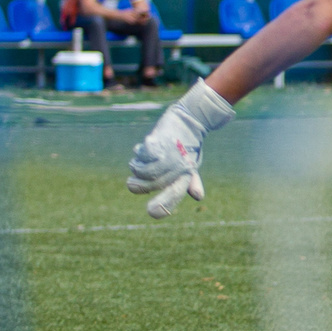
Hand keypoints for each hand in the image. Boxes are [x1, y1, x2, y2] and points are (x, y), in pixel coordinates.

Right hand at [127, 82, 235, 217]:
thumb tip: (198, 196)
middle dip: (136, 183)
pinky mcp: (161, 144)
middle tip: (133, 178)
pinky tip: (145, 145)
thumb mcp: (192, 162)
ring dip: (136, 164)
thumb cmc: (190, 143)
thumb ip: (191, 180)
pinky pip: (141, 155)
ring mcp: (170, 156)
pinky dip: (139, 151)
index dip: (163, 205)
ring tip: (141, 157)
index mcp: (186, 176)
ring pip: (142, 170)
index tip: (152, 212)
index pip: (174, 195)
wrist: (191, 118)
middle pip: (149, 185)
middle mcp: (179, 169)